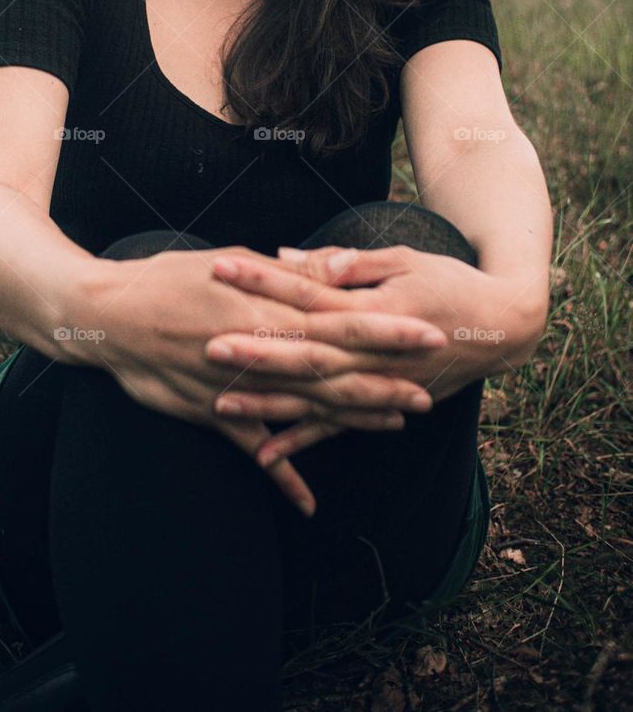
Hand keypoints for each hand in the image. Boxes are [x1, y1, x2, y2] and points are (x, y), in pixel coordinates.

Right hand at [89, 246, 445, 517]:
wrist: (106, 317)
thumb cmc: (167, 277)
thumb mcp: (228, 262)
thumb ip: (281, 274)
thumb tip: (328, 269)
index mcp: (264, 307)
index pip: (338, 319)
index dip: (385, 329)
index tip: (428, 330)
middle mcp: (257, 350)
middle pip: (333, 369)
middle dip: (384, 379)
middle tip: (431, 388)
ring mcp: (235, 387)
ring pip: (305, 408)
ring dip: (351, 418)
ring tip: (398, 422)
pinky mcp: (210, 413)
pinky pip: (252, 449)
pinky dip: (280, 474)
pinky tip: (307, 503)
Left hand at [205, 242, 513, 464]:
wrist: (502, 327)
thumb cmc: (449, 281)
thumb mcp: (404, 259)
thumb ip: (351, 263)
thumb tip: (298, 258)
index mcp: (374, 310)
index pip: (307, 291)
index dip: (264, 281)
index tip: (222, 268)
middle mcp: (374, 354)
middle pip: (305, 352)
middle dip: (256, 350)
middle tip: (208, 346)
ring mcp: (379, 385)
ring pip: (314, 398)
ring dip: (267, 402)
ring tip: (218, 404)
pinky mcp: (384, 406)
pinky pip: (336, 428)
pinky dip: (300, 442)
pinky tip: (262, 453)